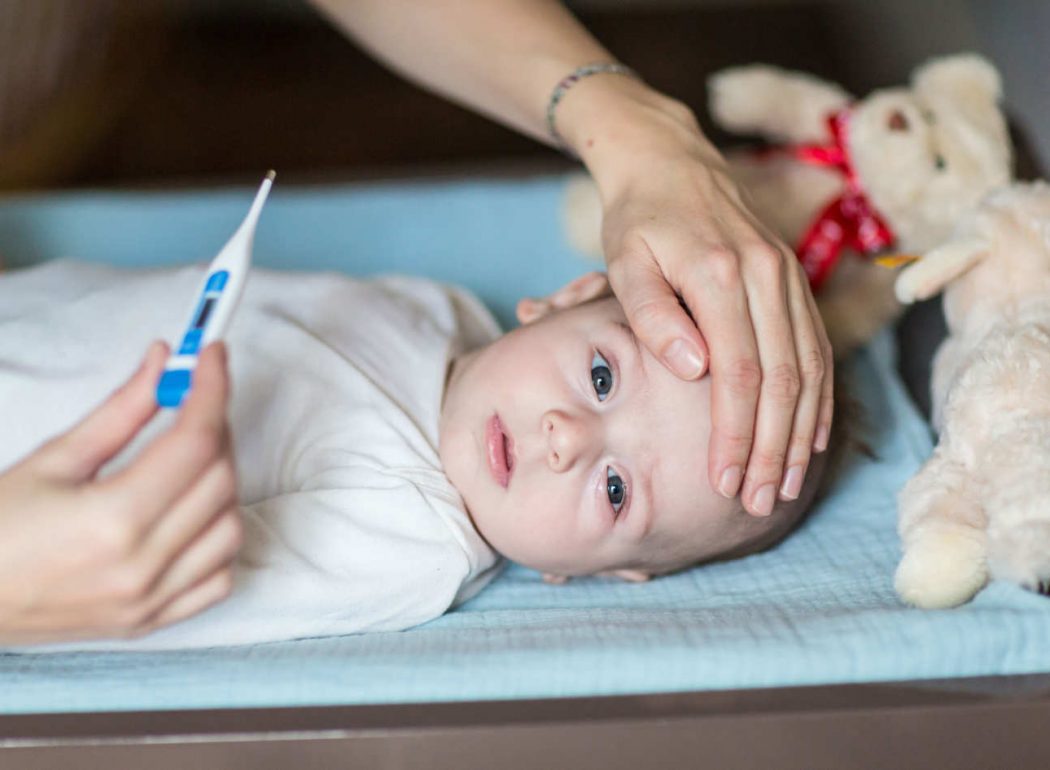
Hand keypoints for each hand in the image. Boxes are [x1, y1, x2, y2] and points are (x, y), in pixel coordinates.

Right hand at [0, 342, 242, 644]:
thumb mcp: (52, 460)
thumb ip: (121, 411)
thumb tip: (165, 363)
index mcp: (113, 521)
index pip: (196, 442)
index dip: (212, 390)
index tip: (212, 358)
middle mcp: (141, 567)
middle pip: (220, 480)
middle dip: (216, 429)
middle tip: (192, 404)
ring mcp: (149, 602)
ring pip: (230, 529)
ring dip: (221, 485)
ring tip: (188, 460)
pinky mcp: (149, 621)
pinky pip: (217, 580)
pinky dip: (218, 541)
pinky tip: (193, 516)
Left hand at [562, 79, 833, 515]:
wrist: (670, 162)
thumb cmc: (637, 220)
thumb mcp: (625, 260)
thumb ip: (653, 315)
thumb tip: (693, 370)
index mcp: (721, 274)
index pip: (737, 374)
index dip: (735, 435)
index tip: (725, 483)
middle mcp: (766, 275)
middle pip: (781, 380)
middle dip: (772, 449)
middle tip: (760, 503)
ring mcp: (787, 278)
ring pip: (809, 370)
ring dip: (800, 434)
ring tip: (788, 487)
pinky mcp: (794, 282)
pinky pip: (817, 348)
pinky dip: (820, 399)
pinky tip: (813, 438)